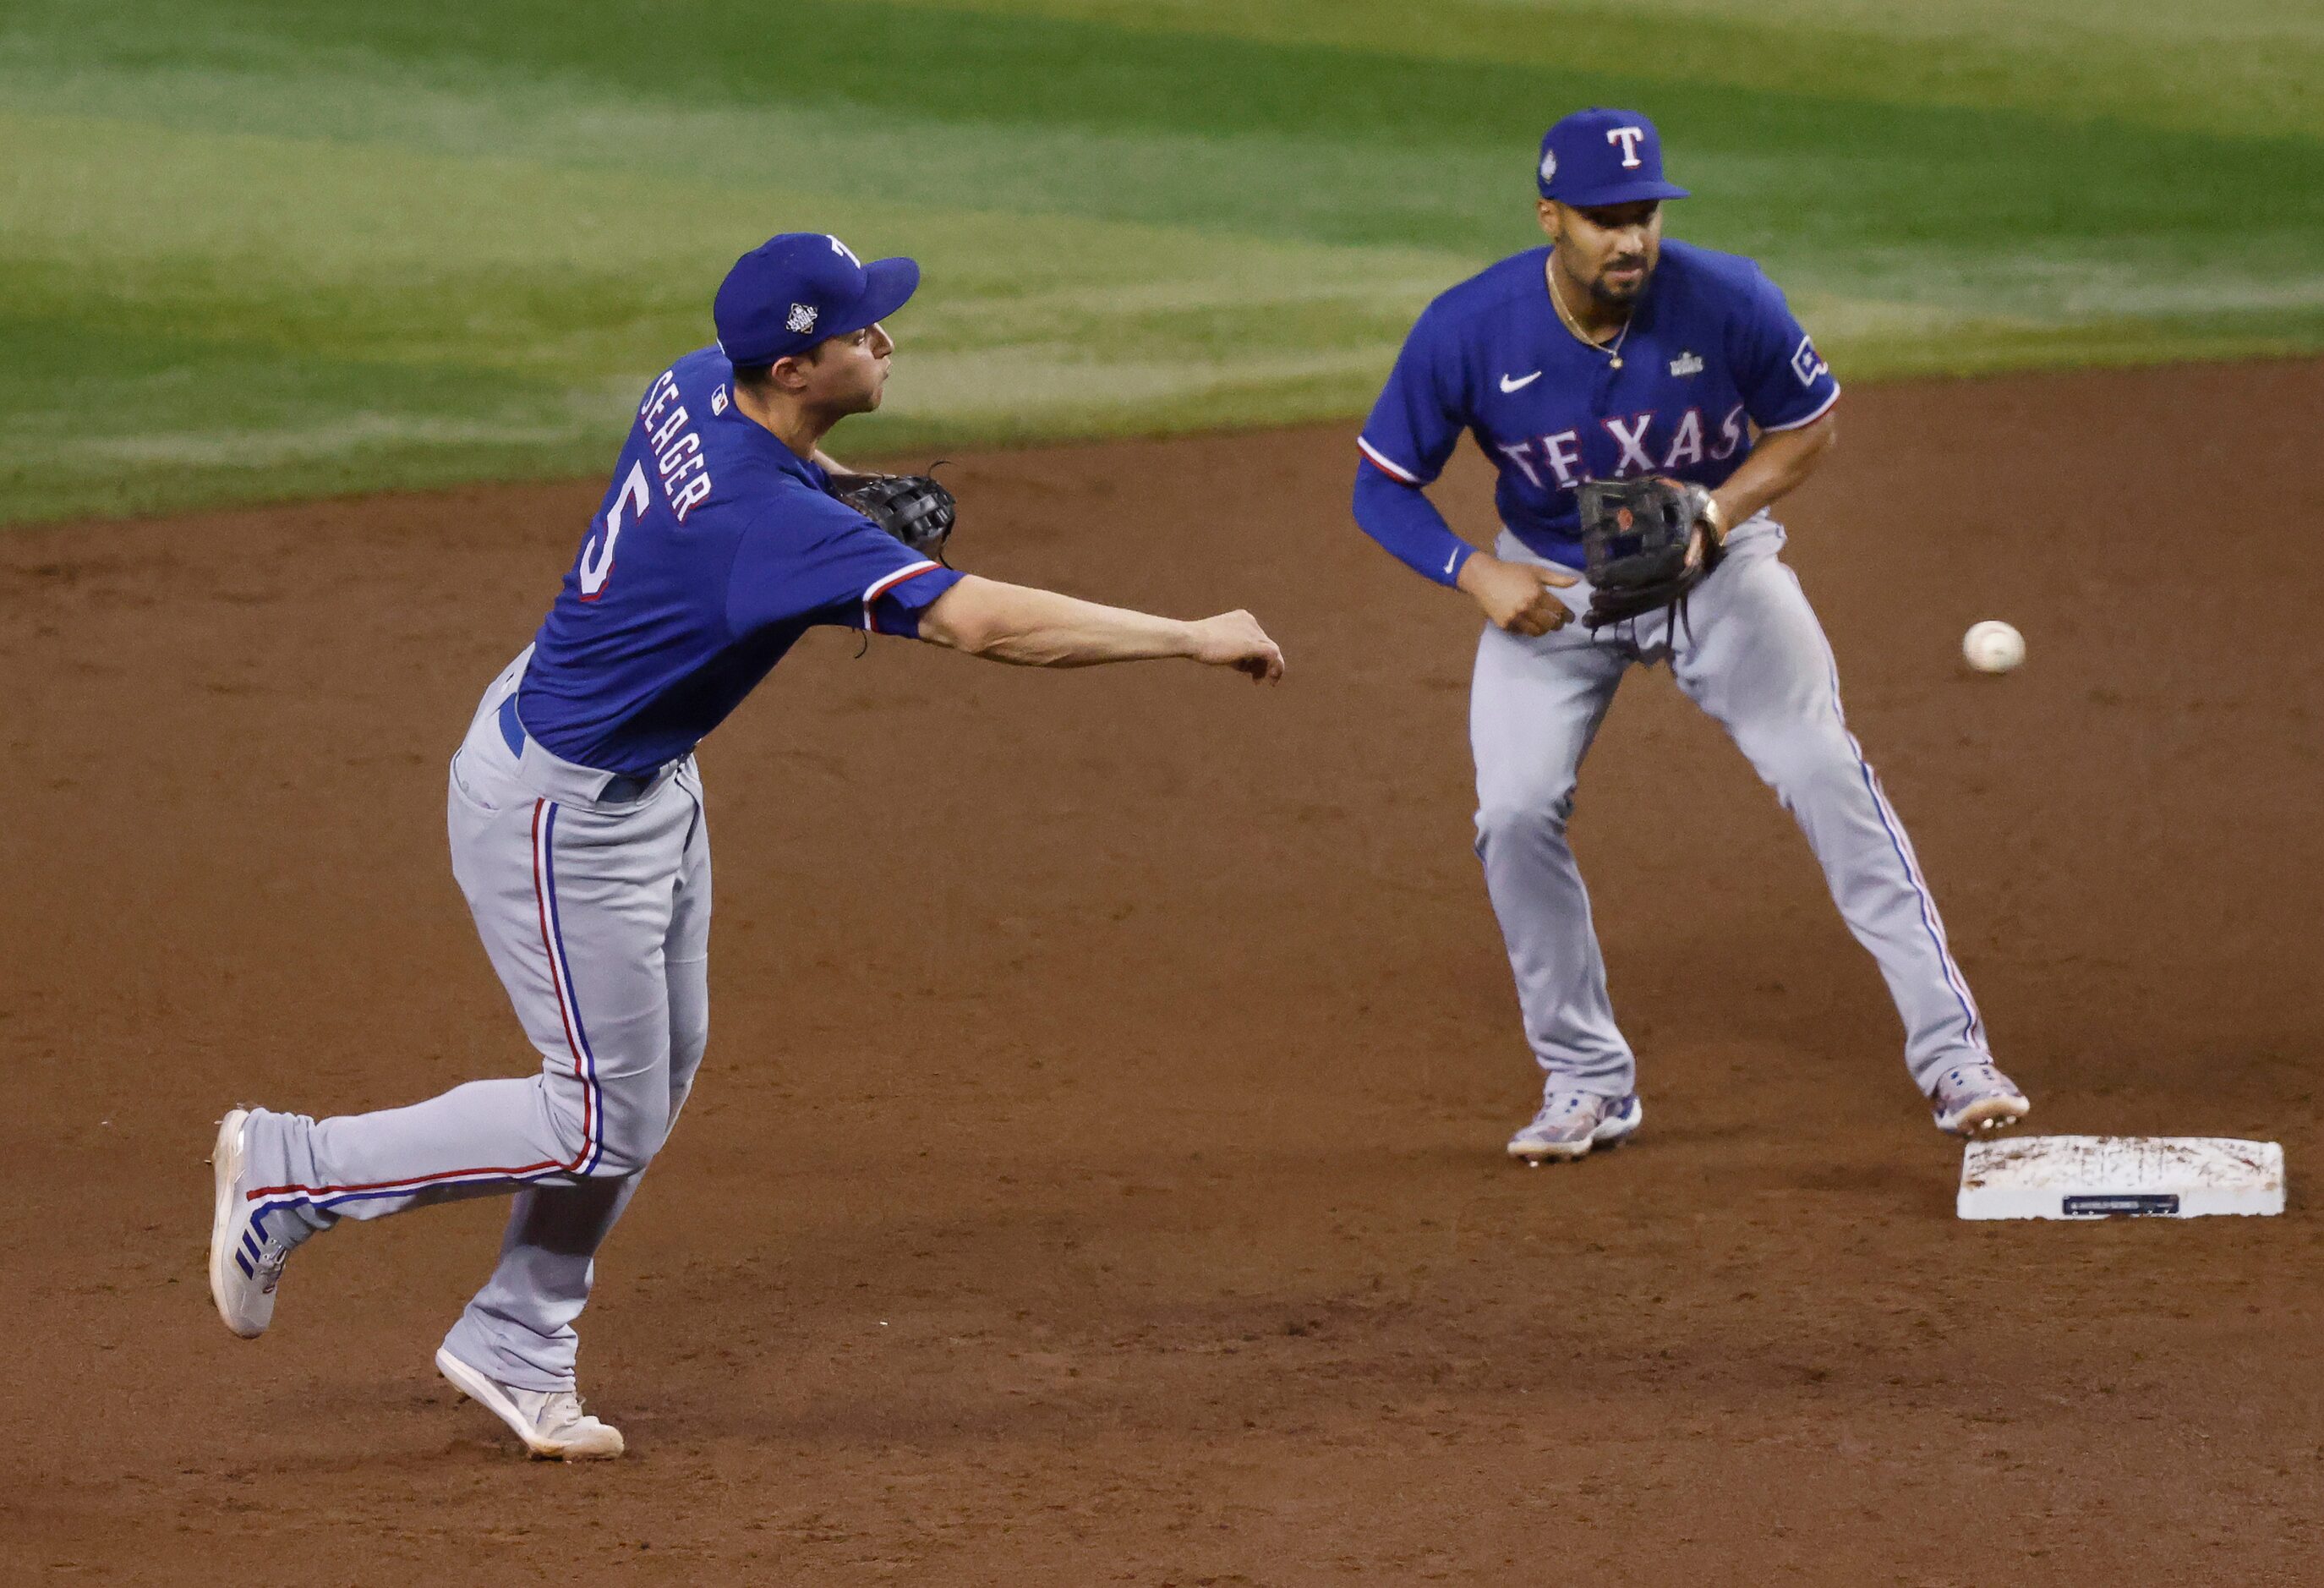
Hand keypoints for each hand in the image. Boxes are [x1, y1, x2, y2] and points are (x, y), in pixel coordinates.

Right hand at [1186, 610, 1285, 682]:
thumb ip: (1234, 652)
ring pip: (1272, 650)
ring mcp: (1253, 631)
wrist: (1192, 638)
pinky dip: (1276, 668)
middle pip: (1265, 644)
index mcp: (1242, 618)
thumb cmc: (1198, 644)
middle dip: (1262, 663)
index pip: (1255, 638)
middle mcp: (1250, 621)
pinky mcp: (1254, 643)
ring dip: (1271, 668)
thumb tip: (1244, 665)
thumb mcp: (1218, 644)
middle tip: (1257, 679)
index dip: (1255, 656)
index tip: (1249, 670)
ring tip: (1267, 682)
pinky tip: (1273, 680)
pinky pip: (1273, 655)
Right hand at [1457, 551, 1576, 635]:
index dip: (1567, 615)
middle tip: (1558, 622)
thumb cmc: (1512, 571)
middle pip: (1550, 624)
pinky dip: (1528, 629)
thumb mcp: (1536, 571)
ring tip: (1544, 625)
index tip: (1569, 617)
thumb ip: (1557, 579)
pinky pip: (1522, 632)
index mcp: (1537, 594)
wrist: (1484, 577)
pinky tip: (1528, 622)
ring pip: (1537, 632)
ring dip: (1544, 629)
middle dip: (1557, 624)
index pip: (1559, 610)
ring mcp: (1515, 618)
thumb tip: (1576, 581)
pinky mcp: (1505, 625)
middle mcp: (1527, 608)